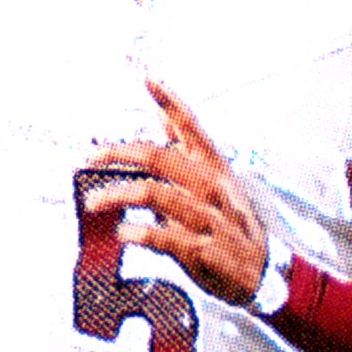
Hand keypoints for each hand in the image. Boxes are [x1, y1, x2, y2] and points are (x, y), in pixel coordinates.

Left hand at [81, 80, 269, 307]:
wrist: (262, 274)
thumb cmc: (232, 227)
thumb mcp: (214, 184)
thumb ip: (186, 153)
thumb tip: (163, 118)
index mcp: (214, 169)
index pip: (191, 126)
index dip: (169, 101)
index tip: (146, 78)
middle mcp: (212, 188)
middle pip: (159, 157)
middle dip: (119, 152)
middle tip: (90, 156)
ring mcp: (208, 218)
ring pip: (154, 194)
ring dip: (117, 195)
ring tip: (94, 201)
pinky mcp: (201, 249)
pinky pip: (162, 236)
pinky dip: (137, 232)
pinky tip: (122, 232)